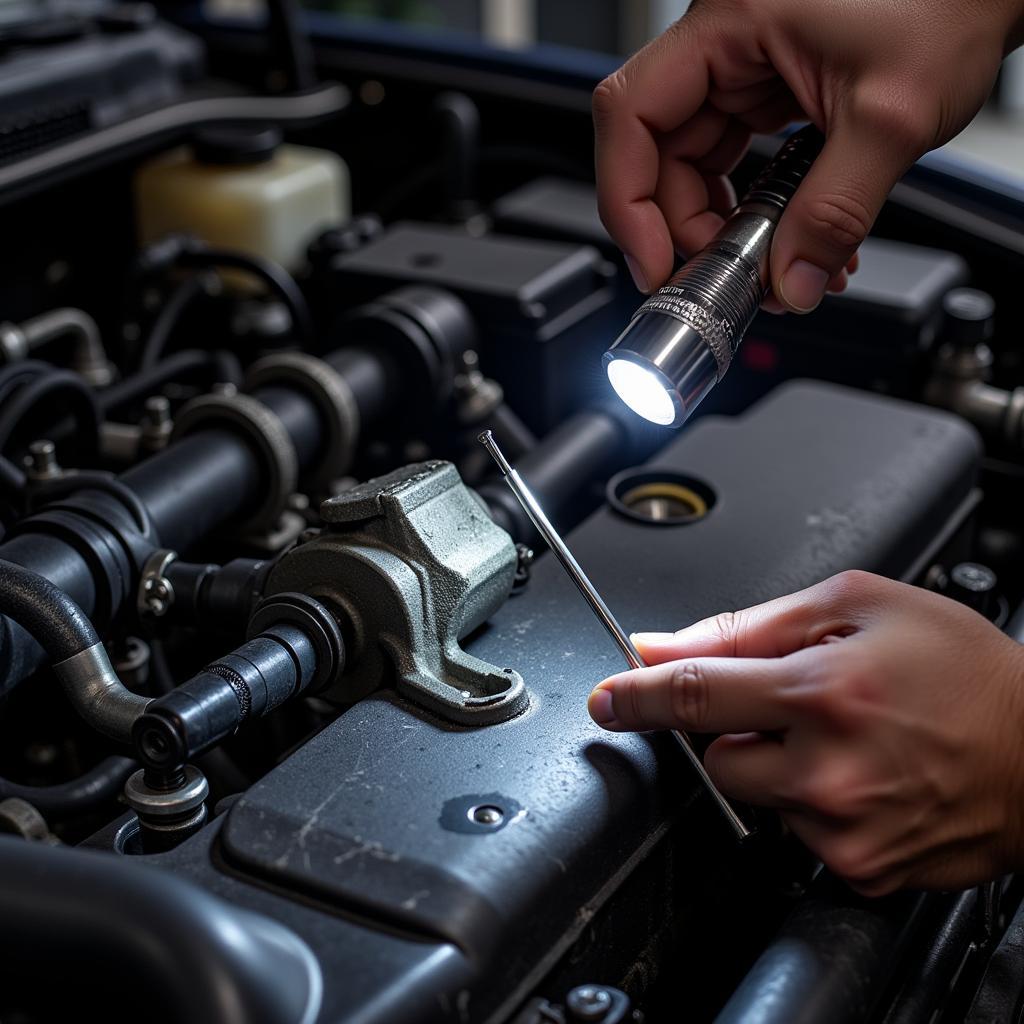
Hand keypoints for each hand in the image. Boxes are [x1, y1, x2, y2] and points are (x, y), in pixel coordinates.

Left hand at [588, 570, 1023, 894]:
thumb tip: (668, 644)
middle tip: (802, 707)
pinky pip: (799, 832)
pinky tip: (867, 776)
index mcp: (821, 689)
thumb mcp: (860, 605)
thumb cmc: (965, 669)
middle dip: (739, 730)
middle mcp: (827, 768)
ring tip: (852, 740)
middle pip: (716, 757)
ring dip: (782, 766)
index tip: (605, 700)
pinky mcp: (860, 867)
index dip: (634, 696)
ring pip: (757, 796)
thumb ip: (750, 624)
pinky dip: (816, 803)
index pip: (691, 695)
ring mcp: (843, 827)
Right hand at [593, 0, 1020, 310]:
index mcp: (728, 24)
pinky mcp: (768, 94)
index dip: (628, 200)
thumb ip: (834, 213)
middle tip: (726, 280)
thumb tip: (790, 284)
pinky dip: (758, 212)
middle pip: (659, 157)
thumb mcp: (892, 116)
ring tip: (772, 266)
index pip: (630, 116)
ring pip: (696, 170)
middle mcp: (724, 47)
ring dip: (728, 231)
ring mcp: (743, 71)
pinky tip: (792, 240)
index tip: (653, 261)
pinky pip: (737, 167)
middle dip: (691, 231)